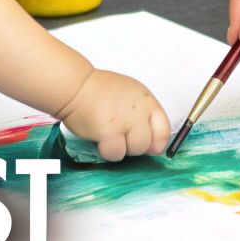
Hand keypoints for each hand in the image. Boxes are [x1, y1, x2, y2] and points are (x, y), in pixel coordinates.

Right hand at [55, 69, 169, 161]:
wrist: (75, 87)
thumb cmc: (99, 91)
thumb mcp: (130, 93)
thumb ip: (142, 113)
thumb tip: (153, 142)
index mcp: (146, 100)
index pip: (164, 129)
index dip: (157, 142)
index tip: (150, 147)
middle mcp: (139, 110)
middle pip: (148, 143)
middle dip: (134, 145)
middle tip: (120, 136)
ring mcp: (125, 121)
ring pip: (134, 150)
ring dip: (121, 148)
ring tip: (109, 136)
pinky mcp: (109, 132)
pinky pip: (116, 153)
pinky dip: (107, 151)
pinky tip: (100, 139)